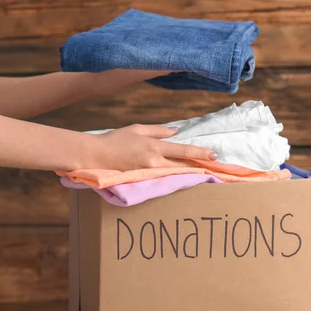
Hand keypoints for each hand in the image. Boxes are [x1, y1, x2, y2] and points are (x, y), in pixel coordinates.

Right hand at [92, 124, 216, 170]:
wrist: (95, 155)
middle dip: (199, 166)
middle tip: (215, 167)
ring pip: (174, 174)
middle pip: (182, 165)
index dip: (199, 153)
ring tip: (204, 173)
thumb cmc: (115, 140)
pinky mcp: (142, 181)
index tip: (213, 155)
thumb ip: (158, 131)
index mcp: (154, 146)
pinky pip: (162, 180)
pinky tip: (183, 179)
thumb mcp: (137, 129)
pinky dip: (174, 178)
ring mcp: (148, 173)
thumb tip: (175, 132)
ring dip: (189, 173)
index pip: (182, 151)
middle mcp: (154, 161)